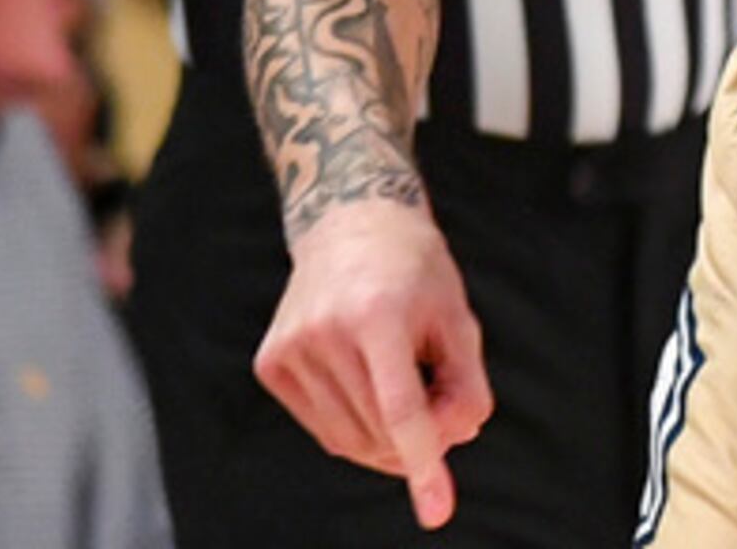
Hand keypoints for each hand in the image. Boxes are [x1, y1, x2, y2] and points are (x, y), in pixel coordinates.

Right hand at [257, 202, 493, 531]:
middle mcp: (323, 332)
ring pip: (350, 440)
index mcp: (375, 314)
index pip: (401, 410)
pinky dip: (356, 425)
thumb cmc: (416, 272)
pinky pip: (324, 429)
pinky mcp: (270, 364)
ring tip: (403, 380)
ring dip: (387, 436)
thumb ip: (466, 385)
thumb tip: (451, 443)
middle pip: (381, 431)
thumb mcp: (458, 317)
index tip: (437, 513)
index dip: (423, 465)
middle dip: (419, 437)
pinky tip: (366, 380)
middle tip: (439, 395)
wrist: (348, 222)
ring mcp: (289, 349)